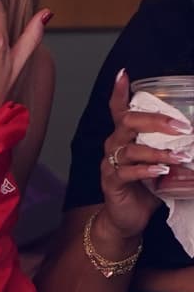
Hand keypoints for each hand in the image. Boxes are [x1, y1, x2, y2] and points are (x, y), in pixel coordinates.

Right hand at [99, 69, 193, 240]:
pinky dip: (146, 170)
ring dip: (157, 151)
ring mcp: (111, 163)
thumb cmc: (145, 188)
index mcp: (125, 137)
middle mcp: (115, 145)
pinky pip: (126, 171)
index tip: (124, 74)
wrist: (127, 218)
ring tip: (179, 155)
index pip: (119, 110)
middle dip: (155, 121)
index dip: (120, 92)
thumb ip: (174, 152)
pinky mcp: (111, 181)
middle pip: (127, 123)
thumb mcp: (162, 165)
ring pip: (129, 148)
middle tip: (180, 125)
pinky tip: (160, 171)